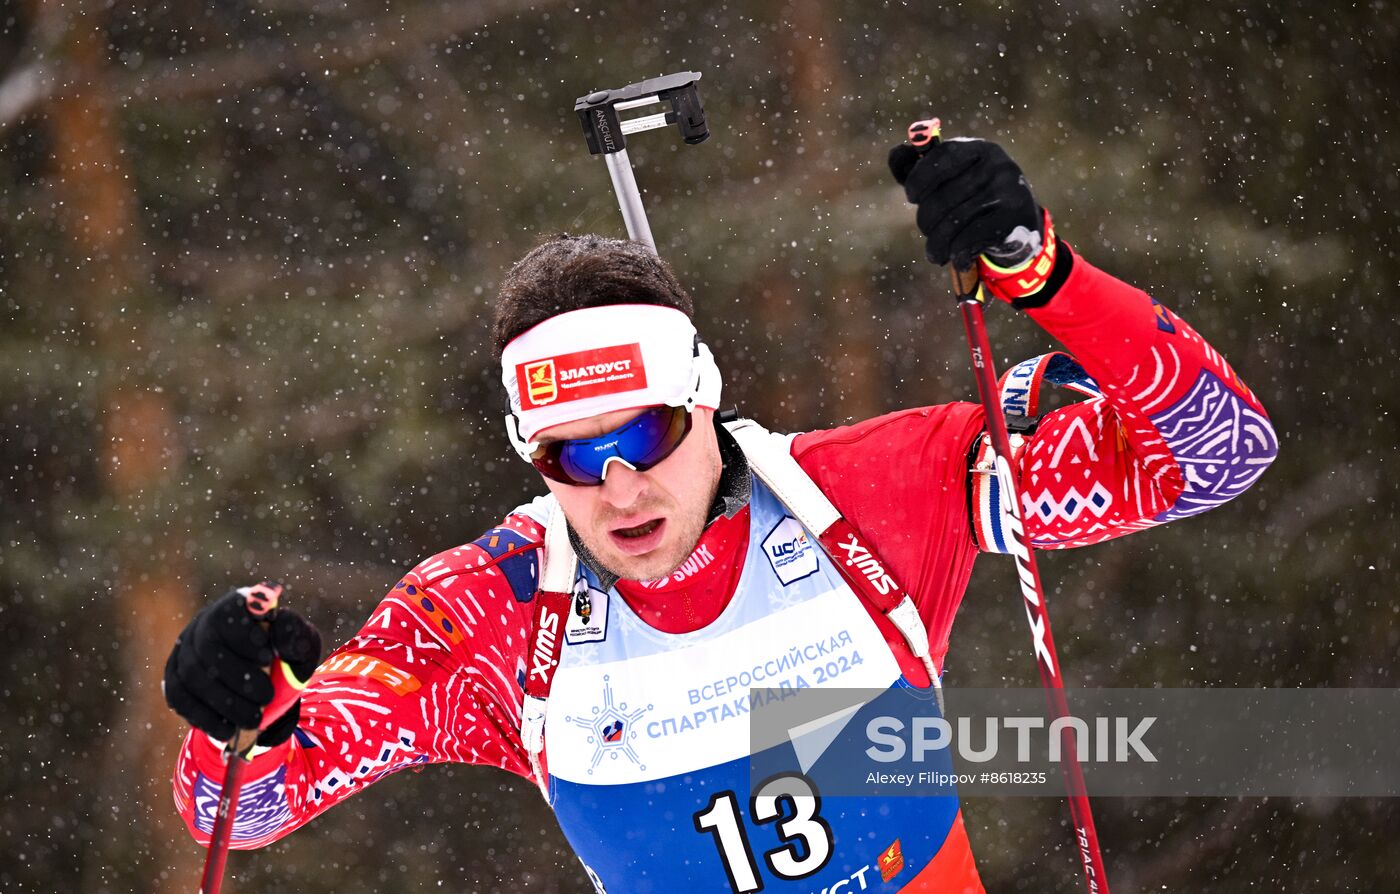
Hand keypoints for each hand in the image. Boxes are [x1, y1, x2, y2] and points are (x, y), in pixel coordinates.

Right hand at [163, 584, 321, 747]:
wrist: (267, 681)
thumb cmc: (286, 655)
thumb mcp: (301, 644)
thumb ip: (295, 637)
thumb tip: (278, 633)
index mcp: (237, 606)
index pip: (230, 610)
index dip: (244, 635)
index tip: (266, 657)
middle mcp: (205, 623)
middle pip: (208, 647)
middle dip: (238, 677)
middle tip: (266, 697)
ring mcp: (185, 650)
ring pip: (192, 674)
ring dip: (224, 702)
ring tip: (253, 719)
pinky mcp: (174, 676)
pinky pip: (178, 696)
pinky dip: (203, 716)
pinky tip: (227, 730)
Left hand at [888, 137, 1044, 271]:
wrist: (1018, 226)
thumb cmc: (972, 198)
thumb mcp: (948, 179)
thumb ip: (917, 167)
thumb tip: (896, 153)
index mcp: (978, 149)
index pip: (942, 156)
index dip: (919, 177)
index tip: (911, 197)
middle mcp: (996, 165)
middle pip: (944, 196)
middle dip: (927, 220)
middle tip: (927, 231)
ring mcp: (1008, 190)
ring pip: (954, 221)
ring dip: (937, 244)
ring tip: (935, 253)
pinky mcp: (1013, 217)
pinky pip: (970, 238)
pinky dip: (957, 254)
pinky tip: (956, 260)